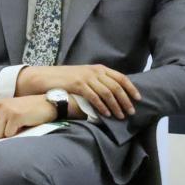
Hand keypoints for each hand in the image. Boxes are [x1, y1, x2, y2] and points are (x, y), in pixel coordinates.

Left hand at [0, 95, 57, 139]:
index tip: (0, 129)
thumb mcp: (5, 111)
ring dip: (8, 134)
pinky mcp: (15, 117)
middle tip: (10, 127)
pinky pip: (8, 134)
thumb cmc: (25, 110)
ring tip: (16, 125)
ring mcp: (5, 111)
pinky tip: (22, 125)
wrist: (45, 104)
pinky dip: (16, 133)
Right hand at [18, 64, 140, 118]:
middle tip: (131, 112)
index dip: (131, 88)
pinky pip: (94, 97)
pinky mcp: (78, 84)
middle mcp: (94, 71)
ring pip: (108, 93)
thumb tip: (113, 94)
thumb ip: (98, 81)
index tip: (138, 99)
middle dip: (126, 100)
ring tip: (120, 116)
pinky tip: (106, 114)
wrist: (46, 77)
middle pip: (116, 86)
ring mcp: (86, 77)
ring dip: (116, 106)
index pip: (121, 77)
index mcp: (99, 68)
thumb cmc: (66, 80)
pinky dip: (102, 107)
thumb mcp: (84, 76)